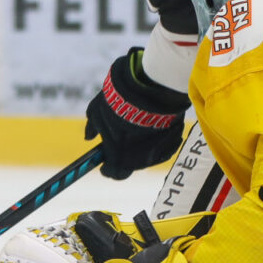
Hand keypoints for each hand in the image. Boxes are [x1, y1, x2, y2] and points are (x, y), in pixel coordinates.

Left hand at [84, 48, 190, 180]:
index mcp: (119, 157)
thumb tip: (88, 137)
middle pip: (132, 165)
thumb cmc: (119, 102)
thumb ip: (92, 128)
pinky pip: (165, 146)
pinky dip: (160, 139)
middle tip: (124, 137)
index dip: (109, 168)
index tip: (106, 161)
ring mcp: (159, 152)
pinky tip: (155, 123)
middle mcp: (141, 161)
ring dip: (144, 146)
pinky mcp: (174, 141)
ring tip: (140, 125)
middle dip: (127, 155)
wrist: (150, 88)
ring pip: (150, 156)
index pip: (114, 174)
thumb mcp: (96, 111)